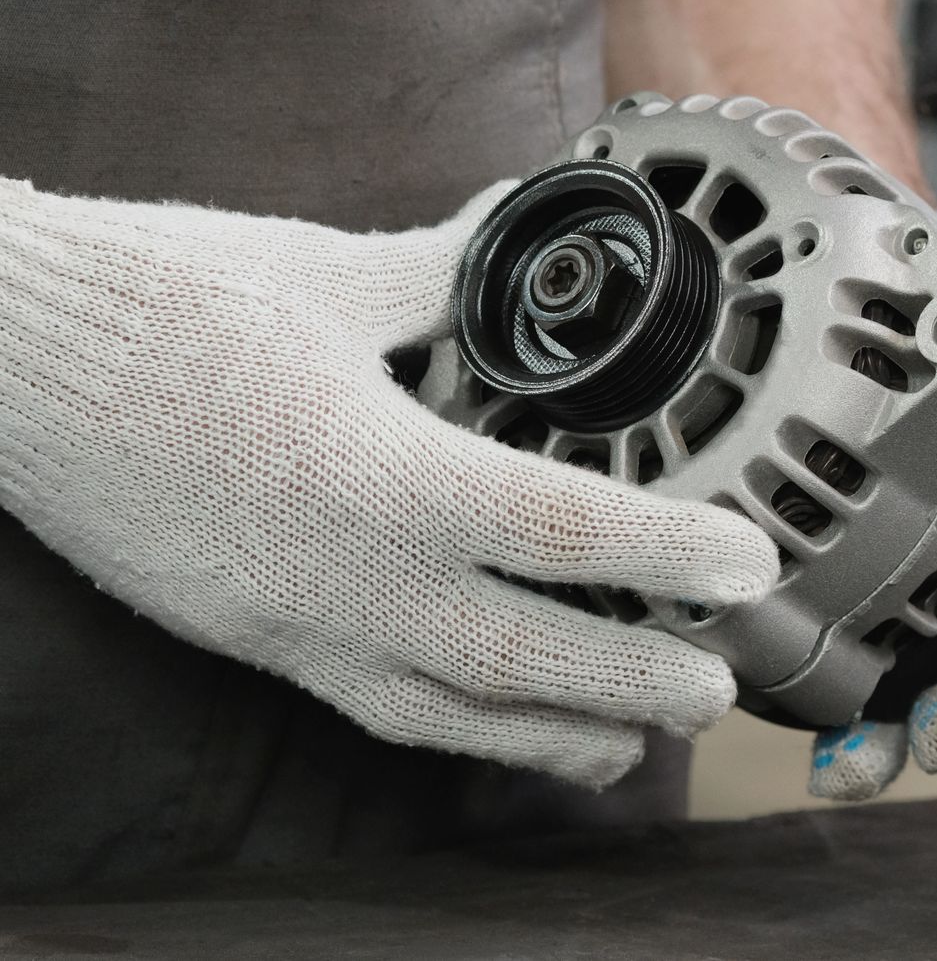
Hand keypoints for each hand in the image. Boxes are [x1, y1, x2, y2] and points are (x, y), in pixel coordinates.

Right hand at [0, 180, 778, 786]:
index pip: (560, 533)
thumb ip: (443, 270)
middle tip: (718, 691)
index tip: (749, 571)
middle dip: (633, 684)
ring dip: (551, 735)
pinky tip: (499, 725)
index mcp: (376, 474)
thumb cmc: (152, 303)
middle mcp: (340, 575)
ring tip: (632, 744)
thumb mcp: (320, 276)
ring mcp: (287, 623)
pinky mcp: (245, 636)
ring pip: (445, 713)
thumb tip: (523, 225)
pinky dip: (455, 729)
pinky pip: (370, 707)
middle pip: (521, 661)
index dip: (670, 555)